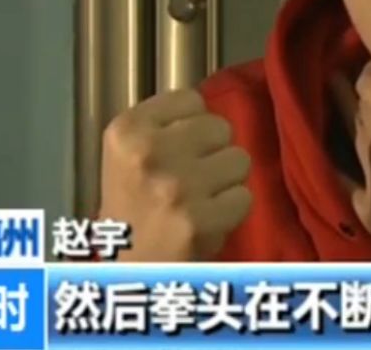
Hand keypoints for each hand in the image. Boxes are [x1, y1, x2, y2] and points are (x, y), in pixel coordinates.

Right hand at [98, 88, 251, 260]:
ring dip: (226, 181)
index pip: (192, 99)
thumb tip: (210, 102)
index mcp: (125, 130)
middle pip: (220, 127)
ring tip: (199, 199)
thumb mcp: (129, 152)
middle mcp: (148, 152)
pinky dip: (232, 211)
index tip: (174, 150)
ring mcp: (175, 187)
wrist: (125, 271)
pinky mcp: (198, 220)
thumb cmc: (133, 207)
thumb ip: (164, 122)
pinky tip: (207, 221)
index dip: (191, 125)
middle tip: (189, 179)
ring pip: (240, 159)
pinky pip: (245, 196)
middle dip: (213, 152)